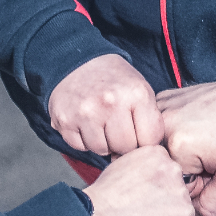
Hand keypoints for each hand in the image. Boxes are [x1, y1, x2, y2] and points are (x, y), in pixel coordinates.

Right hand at [48, 54, 162, 156]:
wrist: (76, 61)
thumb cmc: (113, 79)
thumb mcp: (140, 88)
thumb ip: (149, 119)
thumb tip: (147, 154)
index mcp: (136, 94)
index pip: (150, 140)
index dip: (145, 140)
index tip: (139, 133)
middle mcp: (111, 103)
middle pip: (125, 148)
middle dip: (123, 143)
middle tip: (118, 128)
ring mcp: (86, 112)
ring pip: (102, 150)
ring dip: (103, 142)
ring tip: (101, 123)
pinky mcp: (65, 120)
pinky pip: (80, 147)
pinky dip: (84, 140)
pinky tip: (85, 123)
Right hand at [84, 145, 197, 215]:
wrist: (99, 215)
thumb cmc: (104, 197)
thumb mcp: (123, 166)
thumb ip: (143, 168)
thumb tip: (149, 180)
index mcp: (158, 153)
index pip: (168, 173)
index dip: (155, 190)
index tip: (141, 197)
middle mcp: (174, 169)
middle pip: (177, 191)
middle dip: (164, 204)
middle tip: (142, 211)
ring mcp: (181, 192)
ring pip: (182, 211)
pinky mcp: (185, 215)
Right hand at [156, 79, 215, 215]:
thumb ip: (212, 205)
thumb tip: (187, 215)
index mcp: (176, 144)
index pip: (174, 186)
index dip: (197, 184)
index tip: (213, 168)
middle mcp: (161, 124)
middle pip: (164, 167)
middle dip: (187, 171)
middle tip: (212, 155)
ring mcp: (159, 109)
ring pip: (159, 151)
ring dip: (179, 153)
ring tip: (205, 140)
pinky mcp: (161, 101)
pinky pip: (159, 132)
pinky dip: (174, 136)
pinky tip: (195, 129)